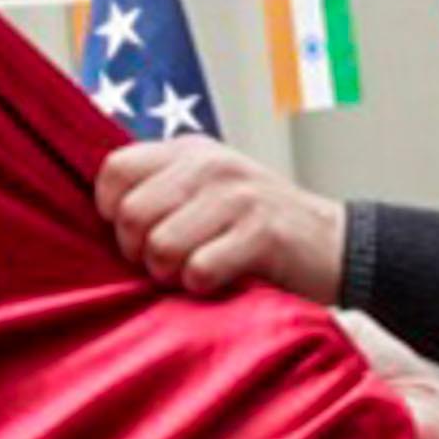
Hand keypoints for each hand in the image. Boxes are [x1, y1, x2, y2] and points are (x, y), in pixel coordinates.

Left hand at [96, 138, 348, 303]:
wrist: (336, 245)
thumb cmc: (256, 229)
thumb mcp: (207, 192)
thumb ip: (160, 191)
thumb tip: (102, 217)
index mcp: (188, 151)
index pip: (114, 170)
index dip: (111, 211)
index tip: (136, 235)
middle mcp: (209, 165)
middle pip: (132, 214)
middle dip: (139, 253)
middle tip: (166, 265)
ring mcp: (237, 195)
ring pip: (161, 245)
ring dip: (171, 275)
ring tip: (194, 274)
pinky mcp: (262, 231)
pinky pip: (200, 269)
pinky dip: (203, 287)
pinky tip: (222, 282)